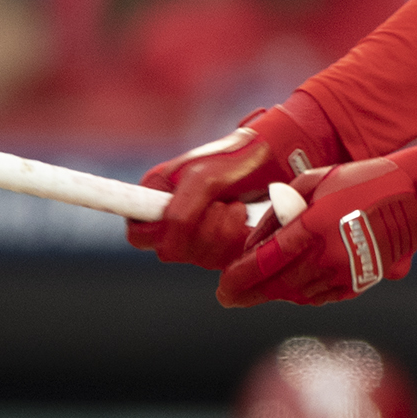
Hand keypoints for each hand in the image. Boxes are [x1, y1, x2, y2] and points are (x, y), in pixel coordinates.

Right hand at [130, 99, 338, 266]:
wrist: (277, 157)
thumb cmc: (238, 159)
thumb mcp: (203, 178)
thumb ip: (180, 211)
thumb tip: (167, 246)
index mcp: (157, 194)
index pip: (139, 233)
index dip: (156, 233)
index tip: (182, 219)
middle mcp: (173, 216)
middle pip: (169, 251)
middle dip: (200, 232)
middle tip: (220, 205)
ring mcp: (198, 232)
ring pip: (196, 258)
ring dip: (221, 234)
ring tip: (235, 206)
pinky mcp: (222, 244)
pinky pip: (220, 260)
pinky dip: (234, 240)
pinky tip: (244, 218)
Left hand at [217, 142, 416, 308]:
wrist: (412, 197)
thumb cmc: (358, 181)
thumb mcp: (312, 181)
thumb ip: (278, 211)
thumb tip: (253, 244)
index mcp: (314, 226)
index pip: (266, 262)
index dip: (239, 278)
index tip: (222, 288)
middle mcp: (329, 254)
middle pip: (277, 286)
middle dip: (248, 294)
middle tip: (229, 297)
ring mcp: (346, 272)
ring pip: (297, 294)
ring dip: (274, 294)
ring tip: (256, 289)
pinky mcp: (359, 282)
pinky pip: (320, 296)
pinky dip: (300, 294)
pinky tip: (288, 288)